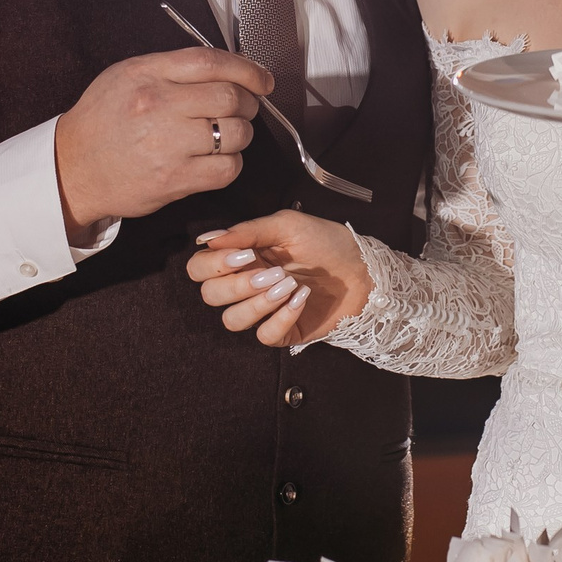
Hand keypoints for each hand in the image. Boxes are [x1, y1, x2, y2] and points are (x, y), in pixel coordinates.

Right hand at [54, 49, 271, 237]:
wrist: (71, 169)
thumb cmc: (100, 122)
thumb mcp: (125, 76)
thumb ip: (171, 68)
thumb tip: (225, 69)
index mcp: (147, 74)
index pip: (211, 62)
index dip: (247, 68)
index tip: (262, 78)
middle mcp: (158, 105)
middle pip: (230, 97)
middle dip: (249, 103)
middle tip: (246, 108)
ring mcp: (167, 144)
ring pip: (234, 133)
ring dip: (242, 134)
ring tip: (229, 135)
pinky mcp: (174, 179)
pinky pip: (226, 168)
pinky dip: (232, 163)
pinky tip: (219, 159)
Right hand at [187, 212, 373, 347]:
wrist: (362, 268)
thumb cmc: (325, 242)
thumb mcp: (287, 225)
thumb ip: (246, 231)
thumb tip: (207, 238)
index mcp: (241, 258)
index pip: (200, 269)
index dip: (213, 265)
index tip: (242, 255)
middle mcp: (246, 286)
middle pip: (210, 297)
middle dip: (236, 285)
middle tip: (269, 272)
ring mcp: (264, 311)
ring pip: (232, 321)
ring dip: (257, 302)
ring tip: (287, 284)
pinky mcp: (283, 331)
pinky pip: (264, 336)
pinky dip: (281, 318)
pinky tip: (299, 299)